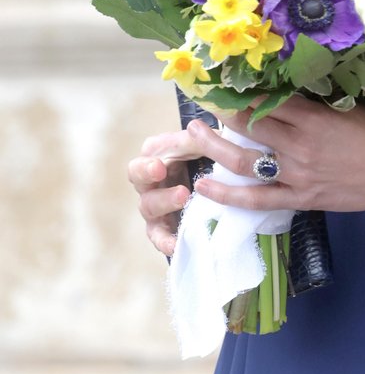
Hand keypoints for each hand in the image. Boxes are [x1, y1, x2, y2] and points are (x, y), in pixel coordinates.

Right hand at [128, 129, 199, 256]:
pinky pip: (158, 236)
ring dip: (164, 201)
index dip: (151, 159)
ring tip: (184, 196)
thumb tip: (202, 129)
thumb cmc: (207, 158)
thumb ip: (202, 139)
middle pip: (137, 175)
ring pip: (148, 204)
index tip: (161, 165)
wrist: (218, 188)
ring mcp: (154, 204)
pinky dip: (164, 241)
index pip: (148, 152)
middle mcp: (151, 177)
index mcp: (158, 153)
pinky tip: (176, 244)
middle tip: (161, 171)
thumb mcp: (206, 146)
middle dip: (146, 172)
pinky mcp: (162, 227)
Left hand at [189, 95, 364, 211]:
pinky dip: (228, 195)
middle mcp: (299, 146)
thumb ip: (313, 103)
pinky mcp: (300, 199)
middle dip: (222, 112)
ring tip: (193, 135)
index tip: (221, 82)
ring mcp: (297, 175)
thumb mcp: (347, 107)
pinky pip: (257, 199)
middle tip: (201, 101)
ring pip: (245, 161)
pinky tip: (205, 187)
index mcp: (312, 118)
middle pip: (249, 126)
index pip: (266, 100)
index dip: (241, 91)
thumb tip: (281, 91)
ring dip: (215, 147)